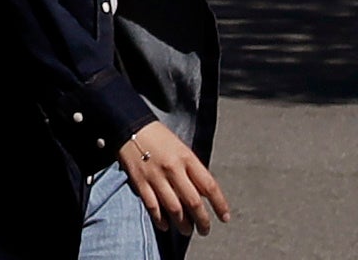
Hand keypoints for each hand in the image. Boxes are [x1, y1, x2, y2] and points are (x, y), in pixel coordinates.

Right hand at [117, 121, 229, 235]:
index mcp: (187, 158)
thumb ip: (193, 171)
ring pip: (174, 209)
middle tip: (205, 230)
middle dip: (202, 221)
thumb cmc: (161, 138)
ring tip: (187, 231)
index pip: (209, 186)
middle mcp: (173, 168)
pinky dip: (160, 220)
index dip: (220, 205)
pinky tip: (165, 226)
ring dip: (183, 225)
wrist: (132, 126)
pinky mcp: (140, 182)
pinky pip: (153, 207)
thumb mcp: (183, 149)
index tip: (224, 218)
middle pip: (193, 202)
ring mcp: (156, 177)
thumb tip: (204, 195)